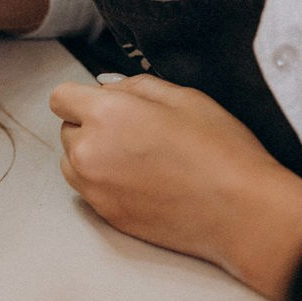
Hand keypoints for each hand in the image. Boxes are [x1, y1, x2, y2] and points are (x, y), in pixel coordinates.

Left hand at [50, 73, 301, 292]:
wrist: (241, 212)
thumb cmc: (219, 150)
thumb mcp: (182, 96)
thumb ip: (134, 86)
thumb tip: (107, 87)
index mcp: (105, 113)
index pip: (61, 97)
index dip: (82, 97)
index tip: (102, 103)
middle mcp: (89, 151)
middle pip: (67, 130)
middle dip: (90, 126)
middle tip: (132, 132)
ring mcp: (94, 188)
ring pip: (72, 162)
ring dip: (92, 156)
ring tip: (136, 159)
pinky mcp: (105, 215)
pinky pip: (88, 190)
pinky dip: (103, 182)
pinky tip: (141, 182)